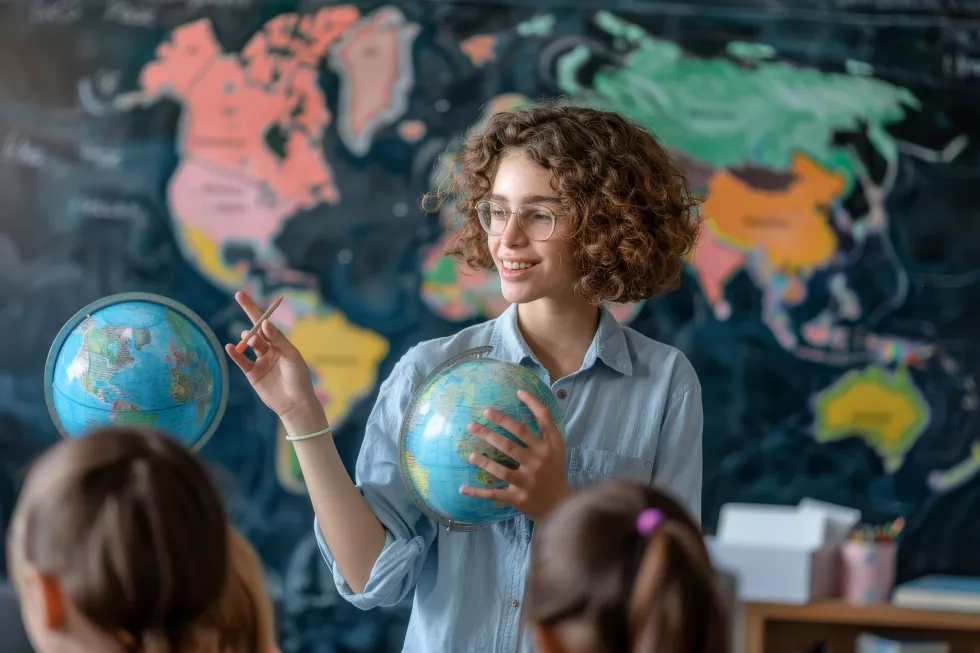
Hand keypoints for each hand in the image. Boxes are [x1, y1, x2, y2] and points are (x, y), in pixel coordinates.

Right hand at [224, 291, 318, 419]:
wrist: (295, 404)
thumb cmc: (298, 378)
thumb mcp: (291, 356)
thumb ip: (278, 340)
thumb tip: (264, 323)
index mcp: (281, 344)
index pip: (266, 324)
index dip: (256, 310)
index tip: (243, 296)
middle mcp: (270, 350)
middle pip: (256, 331)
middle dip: (249, 318)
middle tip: (240, 301)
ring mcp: (260, 362)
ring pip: (249, 345)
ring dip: (248, 339)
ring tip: (250, 339)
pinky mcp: (252, 374)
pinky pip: (242, 361)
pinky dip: (236, 353)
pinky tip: (231, 347)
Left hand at [459, 389, 570, 521]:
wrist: (561, 504)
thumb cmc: (554, 469)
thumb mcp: (557, 446)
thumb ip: (546, 425)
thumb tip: (526, 396)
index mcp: (547, 447)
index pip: (540, 421)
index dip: (530, 404)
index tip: (516, 392)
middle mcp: (537, 462)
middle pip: (510, 444)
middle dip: (489, 433)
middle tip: (472, 425)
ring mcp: (527, 481)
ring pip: (501, 469)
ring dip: (484, 462)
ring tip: (471, 454)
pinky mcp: (518, 498)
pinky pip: (494, 494)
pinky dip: (478, 493)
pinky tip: (462, 488)